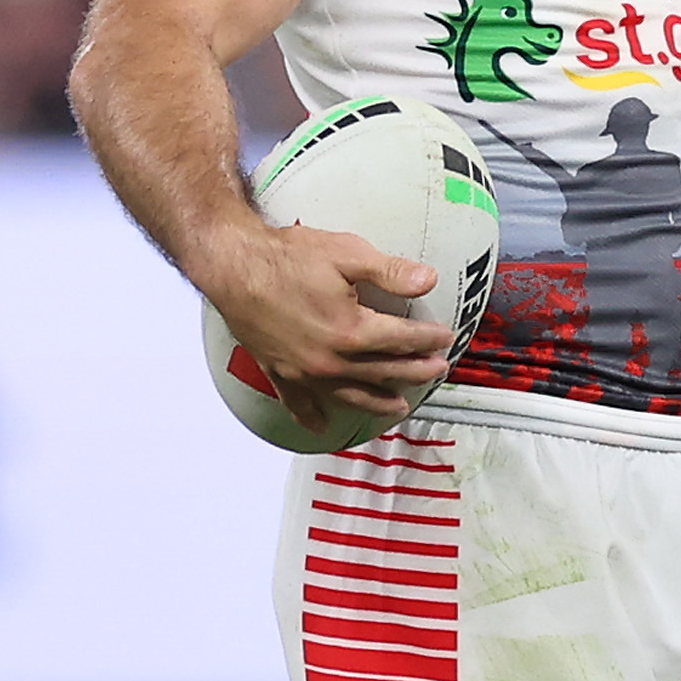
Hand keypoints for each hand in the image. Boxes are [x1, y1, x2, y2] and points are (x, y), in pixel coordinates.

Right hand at [195, 221, 454, 432]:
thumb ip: (391, 272)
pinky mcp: (279, 372)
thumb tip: (429, 280)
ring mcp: (303, 371)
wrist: (234, 267)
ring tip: (399, 407)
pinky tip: (323, 426)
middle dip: (415, 371)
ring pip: (350, 394)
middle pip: (384, 371)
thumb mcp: (348, 254)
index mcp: (352, 331)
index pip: (403, 339)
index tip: (446, 337)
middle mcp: (331, 360)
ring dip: (377, 401)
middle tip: (437, 370)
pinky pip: (298, 403)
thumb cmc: (289, 257)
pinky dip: (312, 416)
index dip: (428, 339)